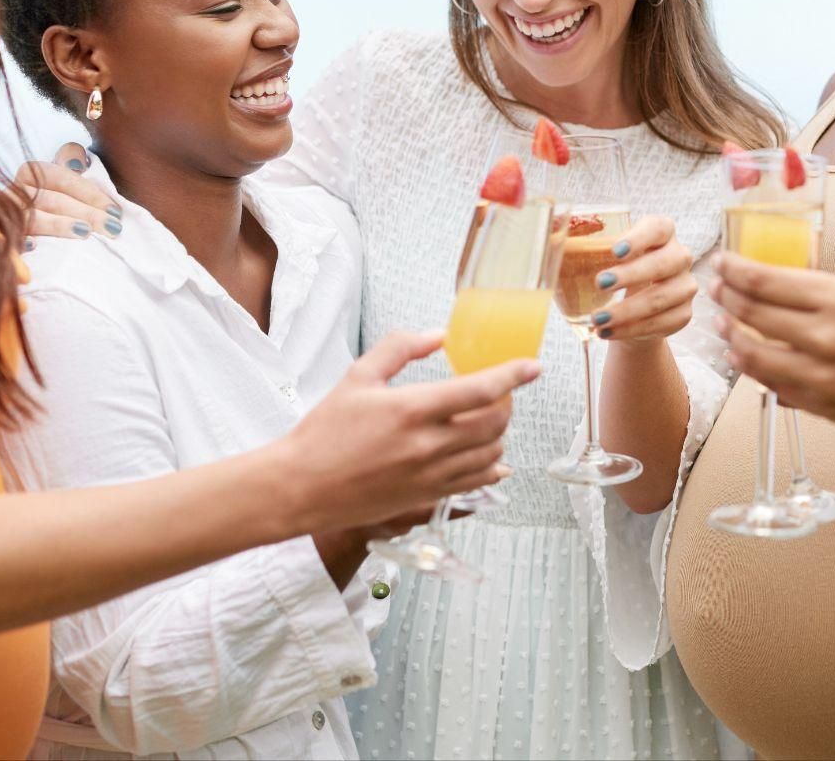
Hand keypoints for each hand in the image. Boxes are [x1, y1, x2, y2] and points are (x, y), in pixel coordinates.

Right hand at [13, 142, 123, 242]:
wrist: (13, 236)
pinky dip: (21, 241)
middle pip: (53, 199)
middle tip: (112, 228)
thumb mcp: (61, 179)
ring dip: (59, 224)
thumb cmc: (51, 205)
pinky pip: (8, 238)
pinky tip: (33, 246)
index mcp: (31, 172)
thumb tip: (78, 160)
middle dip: (87, 213)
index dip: (91, 194)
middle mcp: (15, 191)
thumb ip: (70, 158)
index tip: (115, 211)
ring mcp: (6, 214)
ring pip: (34, 218)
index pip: (63, 179)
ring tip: (85, 232)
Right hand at [282, 331, 535, 534]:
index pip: (480, 390)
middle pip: (495, 424)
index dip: (513, 376)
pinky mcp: (428, 498)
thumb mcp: (358, 376)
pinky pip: (476, 483)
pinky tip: (490, 458)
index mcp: (413, 409)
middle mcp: (429, 445)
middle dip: (506, 404)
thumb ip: (400, 349)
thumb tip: (438, 336)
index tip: (533, 367)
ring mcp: (431, 476)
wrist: (301, 487)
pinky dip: (491, 467)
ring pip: (491, 455)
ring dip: (498, 434)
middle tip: (497, 393)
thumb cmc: (325, 430)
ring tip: (486, 420)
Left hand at [590, 215, 696, 346]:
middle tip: (600, 283)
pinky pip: (660, 324)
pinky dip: (631, 330)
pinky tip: (608, 332)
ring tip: (597, 319)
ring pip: (661, 298)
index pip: (659, 228)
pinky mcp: (683, 314)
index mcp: (662, 233)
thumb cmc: (615, 271)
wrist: (633, 308)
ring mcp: (684, 286)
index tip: (615, 250)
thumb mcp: (602, 254)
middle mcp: (679, 256)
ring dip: (627, 311)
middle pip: (663, 263)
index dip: (640, 238)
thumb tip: (552, 229)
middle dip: (631, 275)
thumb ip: (580, 241)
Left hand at [711, 252, 834, 435]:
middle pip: (750, 313)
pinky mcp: (819, 404)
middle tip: (716, 288)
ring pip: (751, 355)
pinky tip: (744, 360)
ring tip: (722, 325)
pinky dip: (752, 371)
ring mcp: (818, 373)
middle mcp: (822, 334)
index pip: (764, 280)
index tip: (722, 262)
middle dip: (725, 297)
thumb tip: (778, 290)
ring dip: (729, 337)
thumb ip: (824, 296)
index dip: (733, 269)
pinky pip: (773, 386)